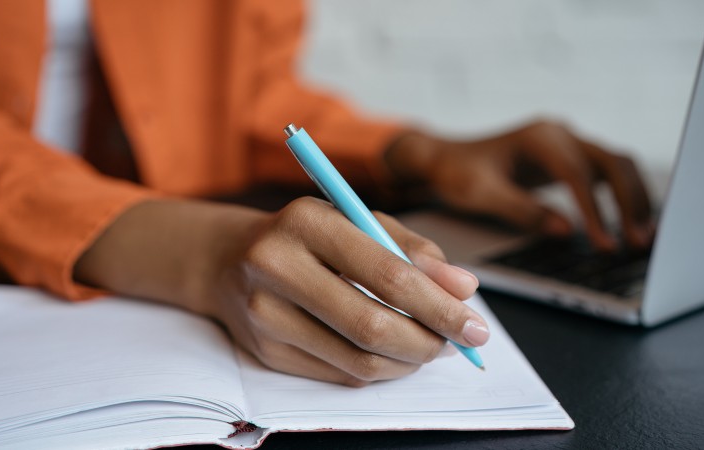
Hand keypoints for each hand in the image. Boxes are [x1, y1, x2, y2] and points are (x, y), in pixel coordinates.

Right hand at [74, 198, 487, 385]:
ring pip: (357, 359)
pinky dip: (379, 370)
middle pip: (372, 325)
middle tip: (458, 343)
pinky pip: (339, 374)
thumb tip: (464, 289)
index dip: (440, 306)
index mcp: (307, 221)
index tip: (475, 324)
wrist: (228, 258)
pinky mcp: (264, 351)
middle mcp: (276, 266)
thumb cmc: (307, 235)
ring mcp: (264, 314)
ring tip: (430, 346)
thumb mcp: (358, 220)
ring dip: (408, 361)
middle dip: (429, 342)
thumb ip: (413, 249)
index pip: (387, 274)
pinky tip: (393, 355)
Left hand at [385, 119, 653, 249]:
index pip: (577, 173)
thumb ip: (521, 210)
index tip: (603, 242)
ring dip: (634, 199)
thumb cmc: (457, 173)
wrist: (445, 159)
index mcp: (539, 137)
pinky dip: (623, 197)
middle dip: (630, 202)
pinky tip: (630, 225)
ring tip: (643, 237)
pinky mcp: (570, 159)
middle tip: (639, 241)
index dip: (594, 210)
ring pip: (617, 165)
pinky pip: (607, 174)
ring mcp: (568, 144)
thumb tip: (565, 231)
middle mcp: (560, 134)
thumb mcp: (481, 194)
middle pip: (612, 162)